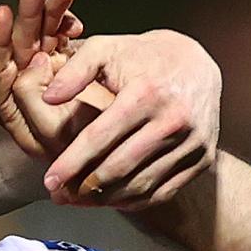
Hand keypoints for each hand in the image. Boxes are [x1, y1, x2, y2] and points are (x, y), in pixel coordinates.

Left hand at [0, 0, 101, 159]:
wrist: (146, 147)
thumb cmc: (92, 151)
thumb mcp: (55, 130)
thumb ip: (30, 100)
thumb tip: (28, 64)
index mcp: (17, 106)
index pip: (2, 67)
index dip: (0, 40)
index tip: (3, 13)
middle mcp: (33, 91)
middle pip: (24, 45)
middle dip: (30, 12)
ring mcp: (54, 77)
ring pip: (46, 37)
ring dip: (52, 11)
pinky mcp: (75, 69)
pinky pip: (67, 40)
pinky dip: (70, 25)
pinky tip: (76, 18)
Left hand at [41, 30, 220, 209]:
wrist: (198, 65)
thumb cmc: (143, 57)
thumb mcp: (106, 49)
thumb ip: (74, 70)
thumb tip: (47, 97)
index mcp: (146, 93)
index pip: (99, 137)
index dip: (71, 162)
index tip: (50, 179)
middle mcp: (173, 120)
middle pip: (119, 166)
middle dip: (84, 186)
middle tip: (61, 195)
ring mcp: (192, 142)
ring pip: (140, 184)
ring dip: (105, 199)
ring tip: (79, 200)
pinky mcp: (202, 159)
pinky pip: (162, 192)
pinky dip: (134, 201)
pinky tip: (110, 200)